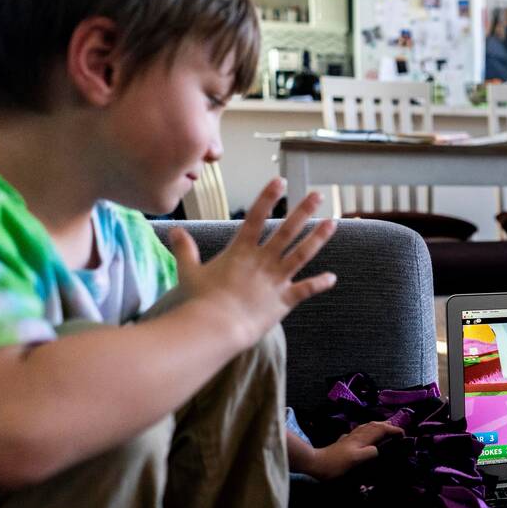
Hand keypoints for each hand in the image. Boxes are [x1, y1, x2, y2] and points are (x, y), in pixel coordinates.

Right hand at [168, 178, 336, 348]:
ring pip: (302, 254)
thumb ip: (184, 249)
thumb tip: (173, 230)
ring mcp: (276, 279)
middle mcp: (262, 261)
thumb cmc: (200, 300)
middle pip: (286, 231)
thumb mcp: (188, 272)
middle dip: (303, 211)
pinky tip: (332, 278)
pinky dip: (319, 284)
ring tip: (332, 223)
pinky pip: (306, 290)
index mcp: (240, 251)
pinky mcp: (284, 300)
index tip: (280, 181)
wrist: (216, 326)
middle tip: (318, 195)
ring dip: (318, 238)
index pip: (255, 217)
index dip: (268, 198)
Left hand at [308, 421, 404, 480]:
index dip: (393, 430)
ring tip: (385, 428)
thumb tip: (378, 450)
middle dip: (387, 425)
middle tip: (397, 430)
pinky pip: (360, 432)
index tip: (403, 435)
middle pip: (375, 425)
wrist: (316, 463)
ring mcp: (350, 437)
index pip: (382, 430)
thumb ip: (370, 453)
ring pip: (367, 427)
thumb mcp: (356, 460)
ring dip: (377, 426)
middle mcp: (357, 435)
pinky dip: (367, 431)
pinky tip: (365, 435)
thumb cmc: (337, 463)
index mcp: (362, 438)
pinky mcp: (344, 442)